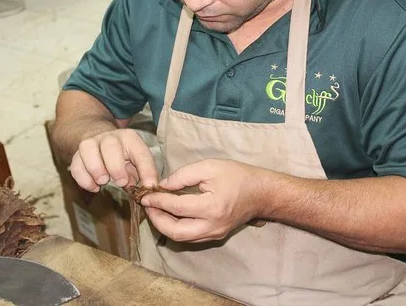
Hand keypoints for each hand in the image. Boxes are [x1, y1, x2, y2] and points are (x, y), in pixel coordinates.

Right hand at [70, 129, 157, 192]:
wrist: (100, 141)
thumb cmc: (124, 156)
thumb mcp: (137, 161)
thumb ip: (143, 174)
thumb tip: (147, 189)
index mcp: (130, 138)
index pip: (140, 152)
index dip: (146, 170)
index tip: (147, 186)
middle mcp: (110, 137)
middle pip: (110, 145)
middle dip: (115, 166)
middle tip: (120, 182)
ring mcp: (91, 143)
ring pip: (88, 149)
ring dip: (96, 168)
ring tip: (103, 182)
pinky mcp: (77, 154)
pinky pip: (76, 164)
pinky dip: (83, 179)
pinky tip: (94, 187)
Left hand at [141, 159, 265, 242]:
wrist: (261, 193)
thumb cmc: (237, 175)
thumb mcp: (209, 166)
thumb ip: (183, 175)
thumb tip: (163, 186)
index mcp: (211, 207)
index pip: (176, 208)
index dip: (157, 201)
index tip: (145, 195)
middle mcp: (212, 226)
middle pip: (175, 232)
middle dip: (156, 220)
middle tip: (147, 206)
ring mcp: (214, 234)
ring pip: (181, 238)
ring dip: (164, 226)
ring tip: (155, 210)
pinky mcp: (214, 236)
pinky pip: (190, 237)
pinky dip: (175, 228)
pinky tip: (170, 215)